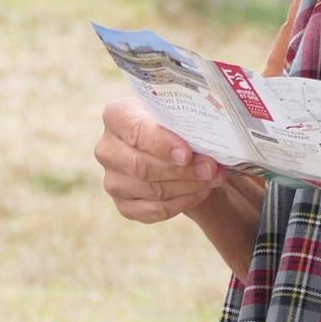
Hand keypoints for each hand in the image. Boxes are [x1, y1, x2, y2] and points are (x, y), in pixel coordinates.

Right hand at [95, 98, 227, 224]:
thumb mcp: (176, 111)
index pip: (136, 131)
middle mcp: (107, 149)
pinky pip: (154, 210)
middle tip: (211, 169)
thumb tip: (207, 141)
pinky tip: (201, 192)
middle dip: (182, 170)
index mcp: (116, 115)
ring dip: (188, 186)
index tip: (187, 154)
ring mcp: (112, 180)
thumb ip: (186, 121)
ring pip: (151, 190)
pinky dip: (182, 203)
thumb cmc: (173, 122)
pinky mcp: (124, 205)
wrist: (169, 144)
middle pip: (142, 166)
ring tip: (213, 178)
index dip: (162, 144)